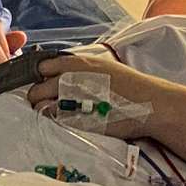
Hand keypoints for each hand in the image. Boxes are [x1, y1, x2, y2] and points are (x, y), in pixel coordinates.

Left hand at [26, 55, 164, 139]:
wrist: (149, 103)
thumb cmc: (130, 85)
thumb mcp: (103, 66)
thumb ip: (81, 69)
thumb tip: (62, 73)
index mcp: (77, 64)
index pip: (41, 66)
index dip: (41, 76)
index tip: (46, 83)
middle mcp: (69, 79)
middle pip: (36, 89)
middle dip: (38, 96)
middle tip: (48, 102)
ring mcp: (70, 100)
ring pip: (40, 106)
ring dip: (43, 110)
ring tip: (57, 112)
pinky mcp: (75, 120)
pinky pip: (52, 120)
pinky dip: (54, 121)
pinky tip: (65, 120)